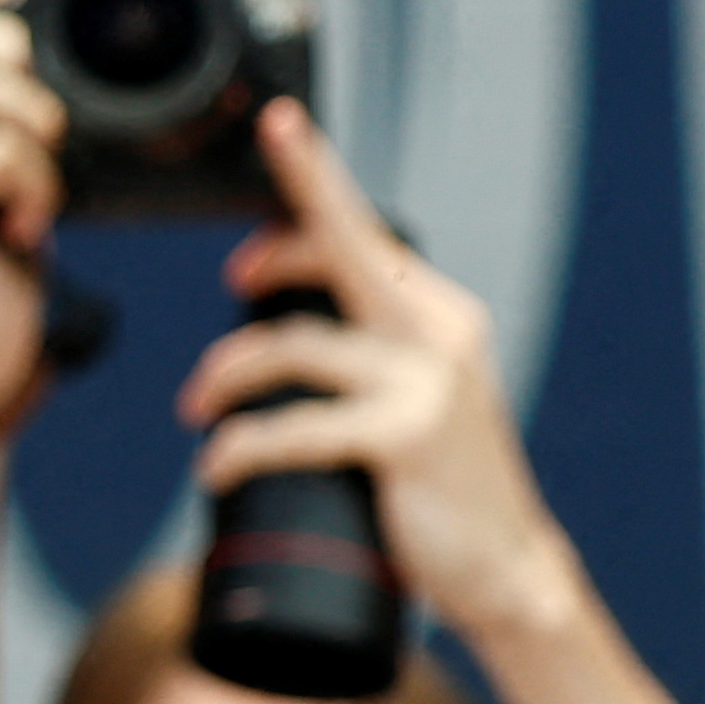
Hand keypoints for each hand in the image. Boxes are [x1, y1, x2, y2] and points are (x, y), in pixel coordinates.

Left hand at [177, 98, 588, 645]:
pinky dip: (240, 445)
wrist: (507, 574)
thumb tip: (275, 322)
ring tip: (197, 408)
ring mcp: (427, 381)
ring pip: (290, 346)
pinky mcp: (407, 434)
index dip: (313, 180)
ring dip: (226, 375)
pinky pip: (292, 426)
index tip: (277, 129)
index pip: (363, 234)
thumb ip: (367, 353)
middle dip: (283, 213)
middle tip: (230, 265)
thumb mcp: (411, 402)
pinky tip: (216, 465)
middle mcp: (439, 331)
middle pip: (341, 247)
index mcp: (438, 315)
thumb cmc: (441, 485)